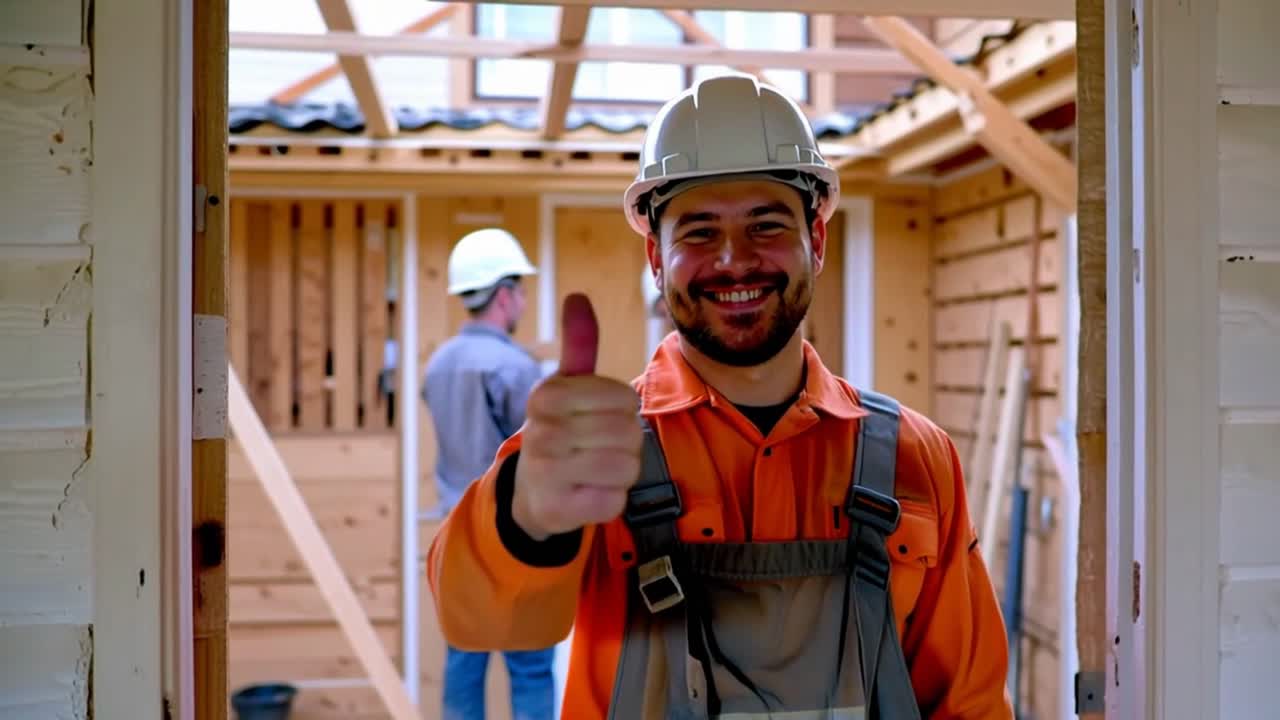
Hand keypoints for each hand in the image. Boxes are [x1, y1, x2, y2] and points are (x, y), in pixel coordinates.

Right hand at [511, 293, 643, 540]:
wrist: (531, 491)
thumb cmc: (560, 430)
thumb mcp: (566, 386)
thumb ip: (579, 344)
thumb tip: (577, 296)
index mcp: (548, 394)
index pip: (625, 397)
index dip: (623, 410)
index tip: (597, 417)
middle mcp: (542, 430)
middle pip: (629, 433)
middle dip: (625, 442)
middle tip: (597, 447)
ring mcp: (548, 472)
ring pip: (627, 467)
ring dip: (621, 471)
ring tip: (594, 469)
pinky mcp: (559, 508)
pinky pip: (615, 500)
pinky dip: (611, 499)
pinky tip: (589, 493)